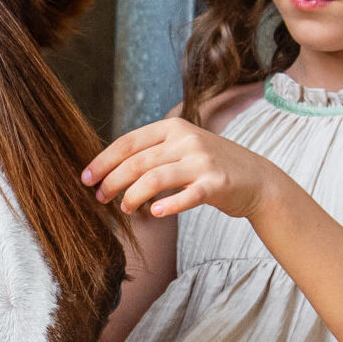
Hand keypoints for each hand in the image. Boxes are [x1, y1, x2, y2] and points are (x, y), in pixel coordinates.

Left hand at [82, 116, 272, 220]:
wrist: (257, 180)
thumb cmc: (210, 168)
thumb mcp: (181, 149)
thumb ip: (152, 153)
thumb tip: (110, 170)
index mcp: (173, 127)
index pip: (129, 142)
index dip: (103, 161)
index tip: (85, 178)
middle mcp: (186, 140)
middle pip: (138, 161)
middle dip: (112, 181)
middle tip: (100, 198)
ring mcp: (202, 161)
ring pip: (155, 178)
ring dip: (133, 196)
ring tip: (125, 210)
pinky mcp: (216, 184)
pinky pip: (187, 196)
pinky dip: (169, 205)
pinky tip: (155, 214)